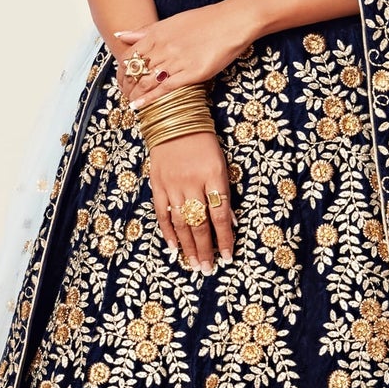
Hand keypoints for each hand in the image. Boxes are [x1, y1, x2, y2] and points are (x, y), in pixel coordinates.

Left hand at [112, 2, 251, 111]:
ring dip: (135, 94)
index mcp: (156, 34)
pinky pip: (165, 88)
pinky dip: (149, 99)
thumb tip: (120, 35)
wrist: (232, 22)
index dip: (121, 72)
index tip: (121, 81)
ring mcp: (177, 61)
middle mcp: (164, 48)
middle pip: (135, 72)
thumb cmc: (204, 21)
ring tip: (131, 101)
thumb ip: (145, 31)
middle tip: (125, 95)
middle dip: (126, 86)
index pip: (128, 57)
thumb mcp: (171, 22)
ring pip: (146, 82)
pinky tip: (140, 106)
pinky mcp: (192, 73)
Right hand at [145, 129, 234, 270]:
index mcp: (214, 175)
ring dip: (188, 246)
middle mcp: (192, 182)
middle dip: (206, 249)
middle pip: (200, 223)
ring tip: (194, 264)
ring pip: (181, 222)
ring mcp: (172, 184)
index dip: (225, 238)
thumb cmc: (203, 141)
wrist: (173, 119)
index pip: (221, 214)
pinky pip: (162, 213)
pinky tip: (174, 248)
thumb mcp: (221, 162)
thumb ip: (224, 192)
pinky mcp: (157, 184)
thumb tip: (230, 222)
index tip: (229, 256)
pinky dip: (168, 232)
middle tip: (208, 269)